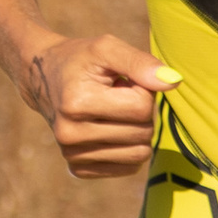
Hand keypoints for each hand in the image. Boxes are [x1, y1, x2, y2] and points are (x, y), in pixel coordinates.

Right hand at [22, 34, 179, 178]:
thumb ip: (141, 62)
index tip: (124, 81)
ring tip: (112, 112)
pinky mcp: (78, 169)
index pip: (142, 108)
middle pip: (143, 133)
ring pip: (139, 154)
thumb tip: (173, 81)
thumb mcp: (107, 48)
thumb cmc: (81, 60)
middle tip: (117, 96)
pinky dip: (128, 148)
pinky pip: (129, 168)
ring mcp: (72, 155)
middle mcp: (70, 134)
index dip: (143, 91)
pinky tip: (109, 129)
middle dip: (140, 112)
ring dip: (136, 131)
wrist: (44, 79)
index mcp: (77, 103)